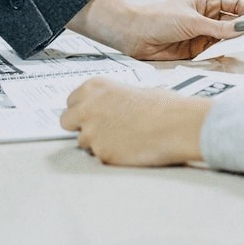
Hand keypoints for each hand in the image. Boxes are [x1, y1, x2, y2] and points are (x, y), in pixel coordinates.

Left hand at [61, 78, 209, 165]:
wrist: (177, 125)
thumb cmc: (164, 106)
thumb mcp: (133, 91)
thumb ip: (113, 99)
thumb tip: (110, 108)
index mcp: (95, 87)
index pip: (71, 101)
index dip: (82, 109)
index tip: (90, 114)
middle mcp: (88, 107)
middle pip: (66, 121)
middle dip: (79, 126)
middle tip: (98, 130)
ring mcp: (92, 132)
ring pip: (83, 141)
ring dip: (97, 142)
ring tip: (122, 139)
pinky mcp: (101, 153)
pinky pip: (99, 156)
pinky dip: (111, 155)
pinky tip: (129, 149)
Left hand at [68, 0, 243, 60]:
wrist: (134, 36)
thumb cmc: (160, 19)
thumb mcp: (192, 21)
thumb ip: (218, 28)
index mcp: (207, 1)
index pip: (235, 3)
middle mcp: (207, 17)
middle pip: (233, 23)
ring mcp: (202, 34)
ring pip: (226, 40)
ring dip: (234, 43)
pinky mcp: (196, 51)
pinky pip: (215, 53)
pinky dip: (222, 55)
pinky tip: (228, 56)